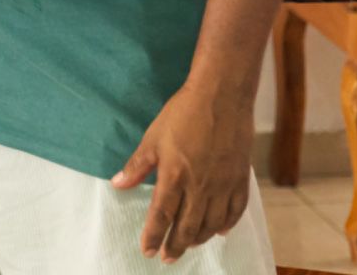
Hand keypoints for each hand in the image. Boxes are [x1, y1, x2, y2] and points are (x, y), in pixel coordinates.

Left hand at [111, 83, 253, 261]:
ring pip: (212, 223)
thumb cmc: (182, 114)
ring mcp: (223, 185)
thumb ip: (137, 166)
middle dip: (176, 245)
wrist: (221, 97)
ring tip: (188, 245)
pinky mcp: (240, 179)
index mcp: (175, 176)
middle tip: (167, 258)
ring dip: (199, 238)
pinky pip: (235, 211)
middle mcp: (200, 187)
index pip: (161, 215)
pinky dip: (227, 224)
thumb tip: (116, 184)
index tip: (146, 250)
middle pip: (187, 226)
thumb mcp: (152, 137)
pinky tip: (219, 231)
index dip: (153, 235)